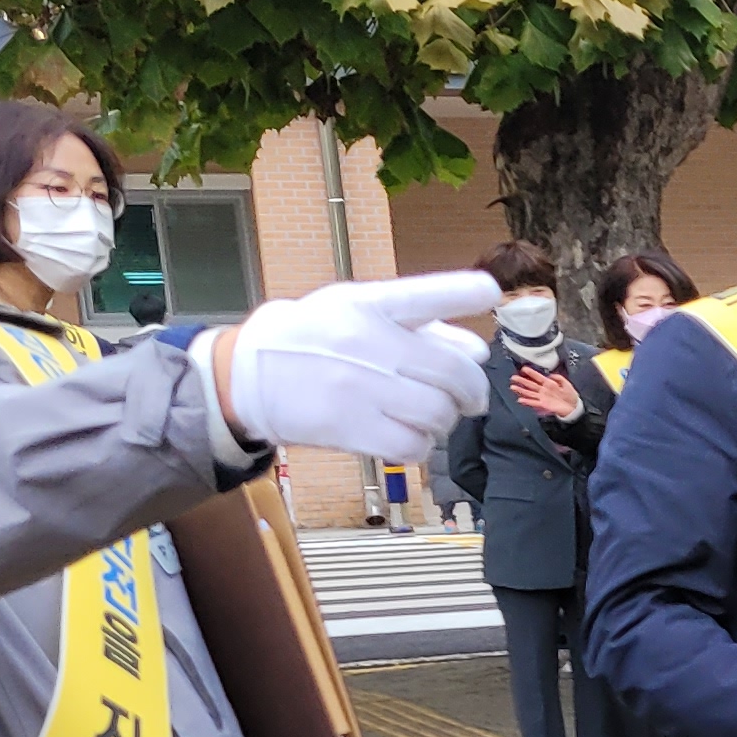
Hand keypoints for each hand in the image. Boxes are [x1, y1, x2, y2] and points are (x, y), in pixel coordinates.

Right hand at [216, 270, 498, 459]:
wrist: (247, 375)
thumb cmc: (315, 339)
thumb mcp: (357, 312)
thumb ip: (421, 325)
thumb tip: (477, 350)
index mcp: (368, 305)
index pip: (424, 294)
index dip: (463, 292)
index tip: (490, 293)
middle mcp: (367, 342)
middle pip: (454, 373)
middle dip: (473, 392)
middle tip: (470, 400)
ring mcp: (359, 387)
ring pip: (439, 413)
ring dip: (446, 420)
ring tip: (431, 415)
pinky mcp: (349, 427)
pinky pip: (414, 445)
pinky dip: (422, 444)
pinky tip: (410, 434)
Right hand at [510, 364, 580, 419]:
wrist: (574, 408)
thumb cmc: (571, 396)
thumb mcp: (566, 384)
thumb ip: (558, 378)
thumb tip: (550, 375)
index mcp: (549, 384)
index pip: (538, 377)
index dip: (531, 373)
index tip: (524, 369)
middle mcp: (544, 390)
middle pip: (531, 384)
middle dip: (522, 381)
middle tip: (513, 377)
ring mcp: (543, 397)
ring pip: (529, 393)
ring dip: (521, 390)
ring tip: (513, 387)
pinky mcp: (544, 405)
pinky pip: (534, 402)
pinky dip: (527, 401)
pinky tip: (520, 399)